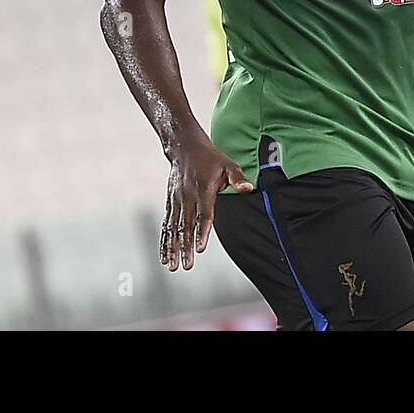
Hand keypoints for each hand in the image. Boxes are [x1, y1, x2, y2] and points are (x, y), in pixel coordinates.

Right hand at [160, 135, 253, 270]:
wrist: (185, 147)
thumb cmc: (210, 158)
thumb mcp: (228, 164)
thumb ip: (238, 178)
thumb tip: (249, 189)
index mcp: (203, 190)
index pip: (204, 214)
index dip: (202, 232)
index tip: (200, 248)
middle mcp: (188, 197)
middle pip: (187, 226)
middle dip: (186, 247)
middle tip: (187, 265)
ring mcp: (177, 200)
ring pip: (174, 228)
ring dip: (173, 247)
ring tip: (173, 265)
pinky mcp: (171, 202)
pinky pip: (167, 224)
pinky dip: (165, 240)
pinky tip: (165, 255)